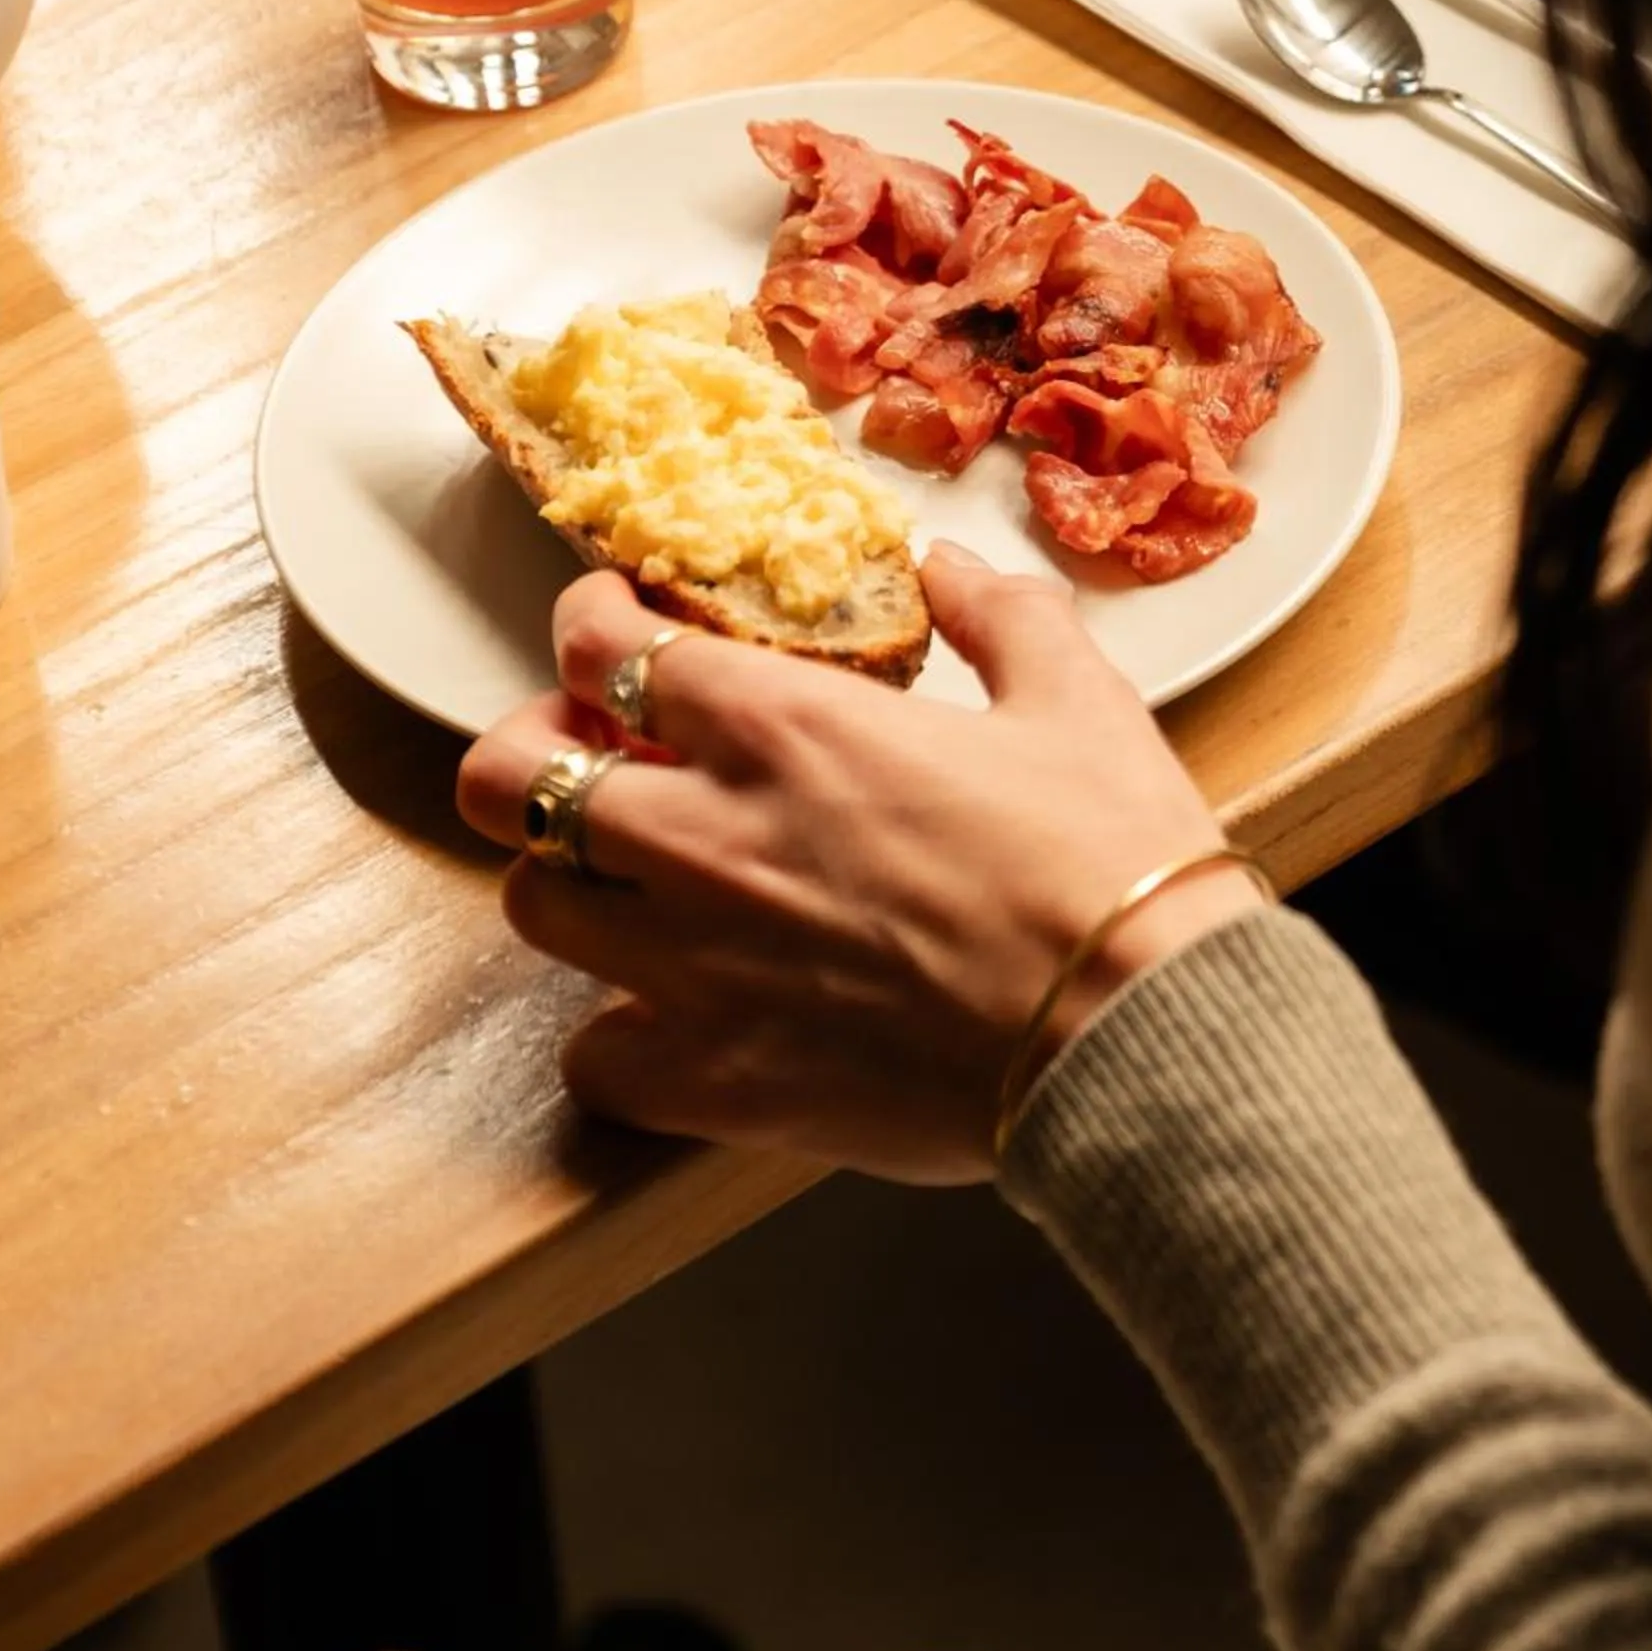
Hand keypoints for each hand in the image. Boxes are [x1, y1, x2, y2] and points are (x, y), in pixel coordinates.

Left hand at [456, 547, 1268, 1182]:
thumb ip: (998, 615)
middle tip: (587, 751)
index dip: (590, 627)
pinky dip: (615, 1036)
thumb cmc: (1111, 861)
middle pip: (515, 778)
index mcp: (784, 726)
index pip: (608, 647)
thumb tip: (953, 568)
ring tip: (625, 878)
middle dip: (534, 749)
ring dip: (568, 881)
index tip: (609, 628)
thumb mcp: (1075, 696)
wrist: (1136, 1036)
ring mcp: (697, 966)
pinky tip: (672, 1017)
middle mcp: (707, 834)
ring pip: (530, 907)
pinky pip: (592, 1057)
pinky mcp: (717, 1082)